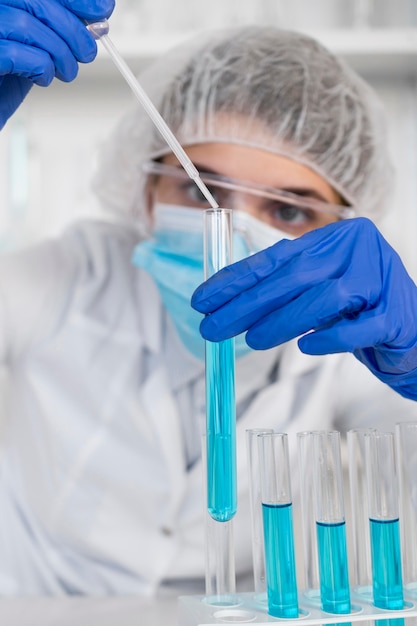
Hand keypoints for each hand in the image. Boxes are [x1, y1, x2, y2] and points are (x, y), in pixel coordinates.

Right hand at [0, 0, 114, 128]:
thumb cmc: (6, 78)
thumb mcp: (39, 48)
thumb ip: (61, 32)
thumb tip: (96, 23)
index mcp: (9, 3)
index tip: (102, 10)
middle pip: (40, 2)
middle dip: (73, 30)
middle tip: (87, 53)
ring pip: (28, 26)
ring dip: (61, 54)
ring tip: (66, 72)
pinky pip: (17, 54)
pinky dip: (42, 68)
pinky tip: (43, 77)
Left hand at [192, 218, 416, 398]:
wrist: (412, 330)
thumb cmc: (360, 307)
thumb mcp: (320, 288)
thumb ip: (285, 285)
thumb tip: (227, 299)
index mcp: (334, 238)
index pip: (277, 258)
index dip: (236, 279)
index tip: (203, 299)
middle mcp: (358, 250)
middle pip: (295, 276)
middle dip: (247, 303)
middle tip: (213, 326)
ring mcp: (381, 279)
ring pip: (324, 299)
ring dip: (281, 321)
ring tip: (251, 340)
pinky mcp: (396, 314)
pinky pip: (359, 327)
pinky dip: (331, 338)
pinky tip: (306, 347)